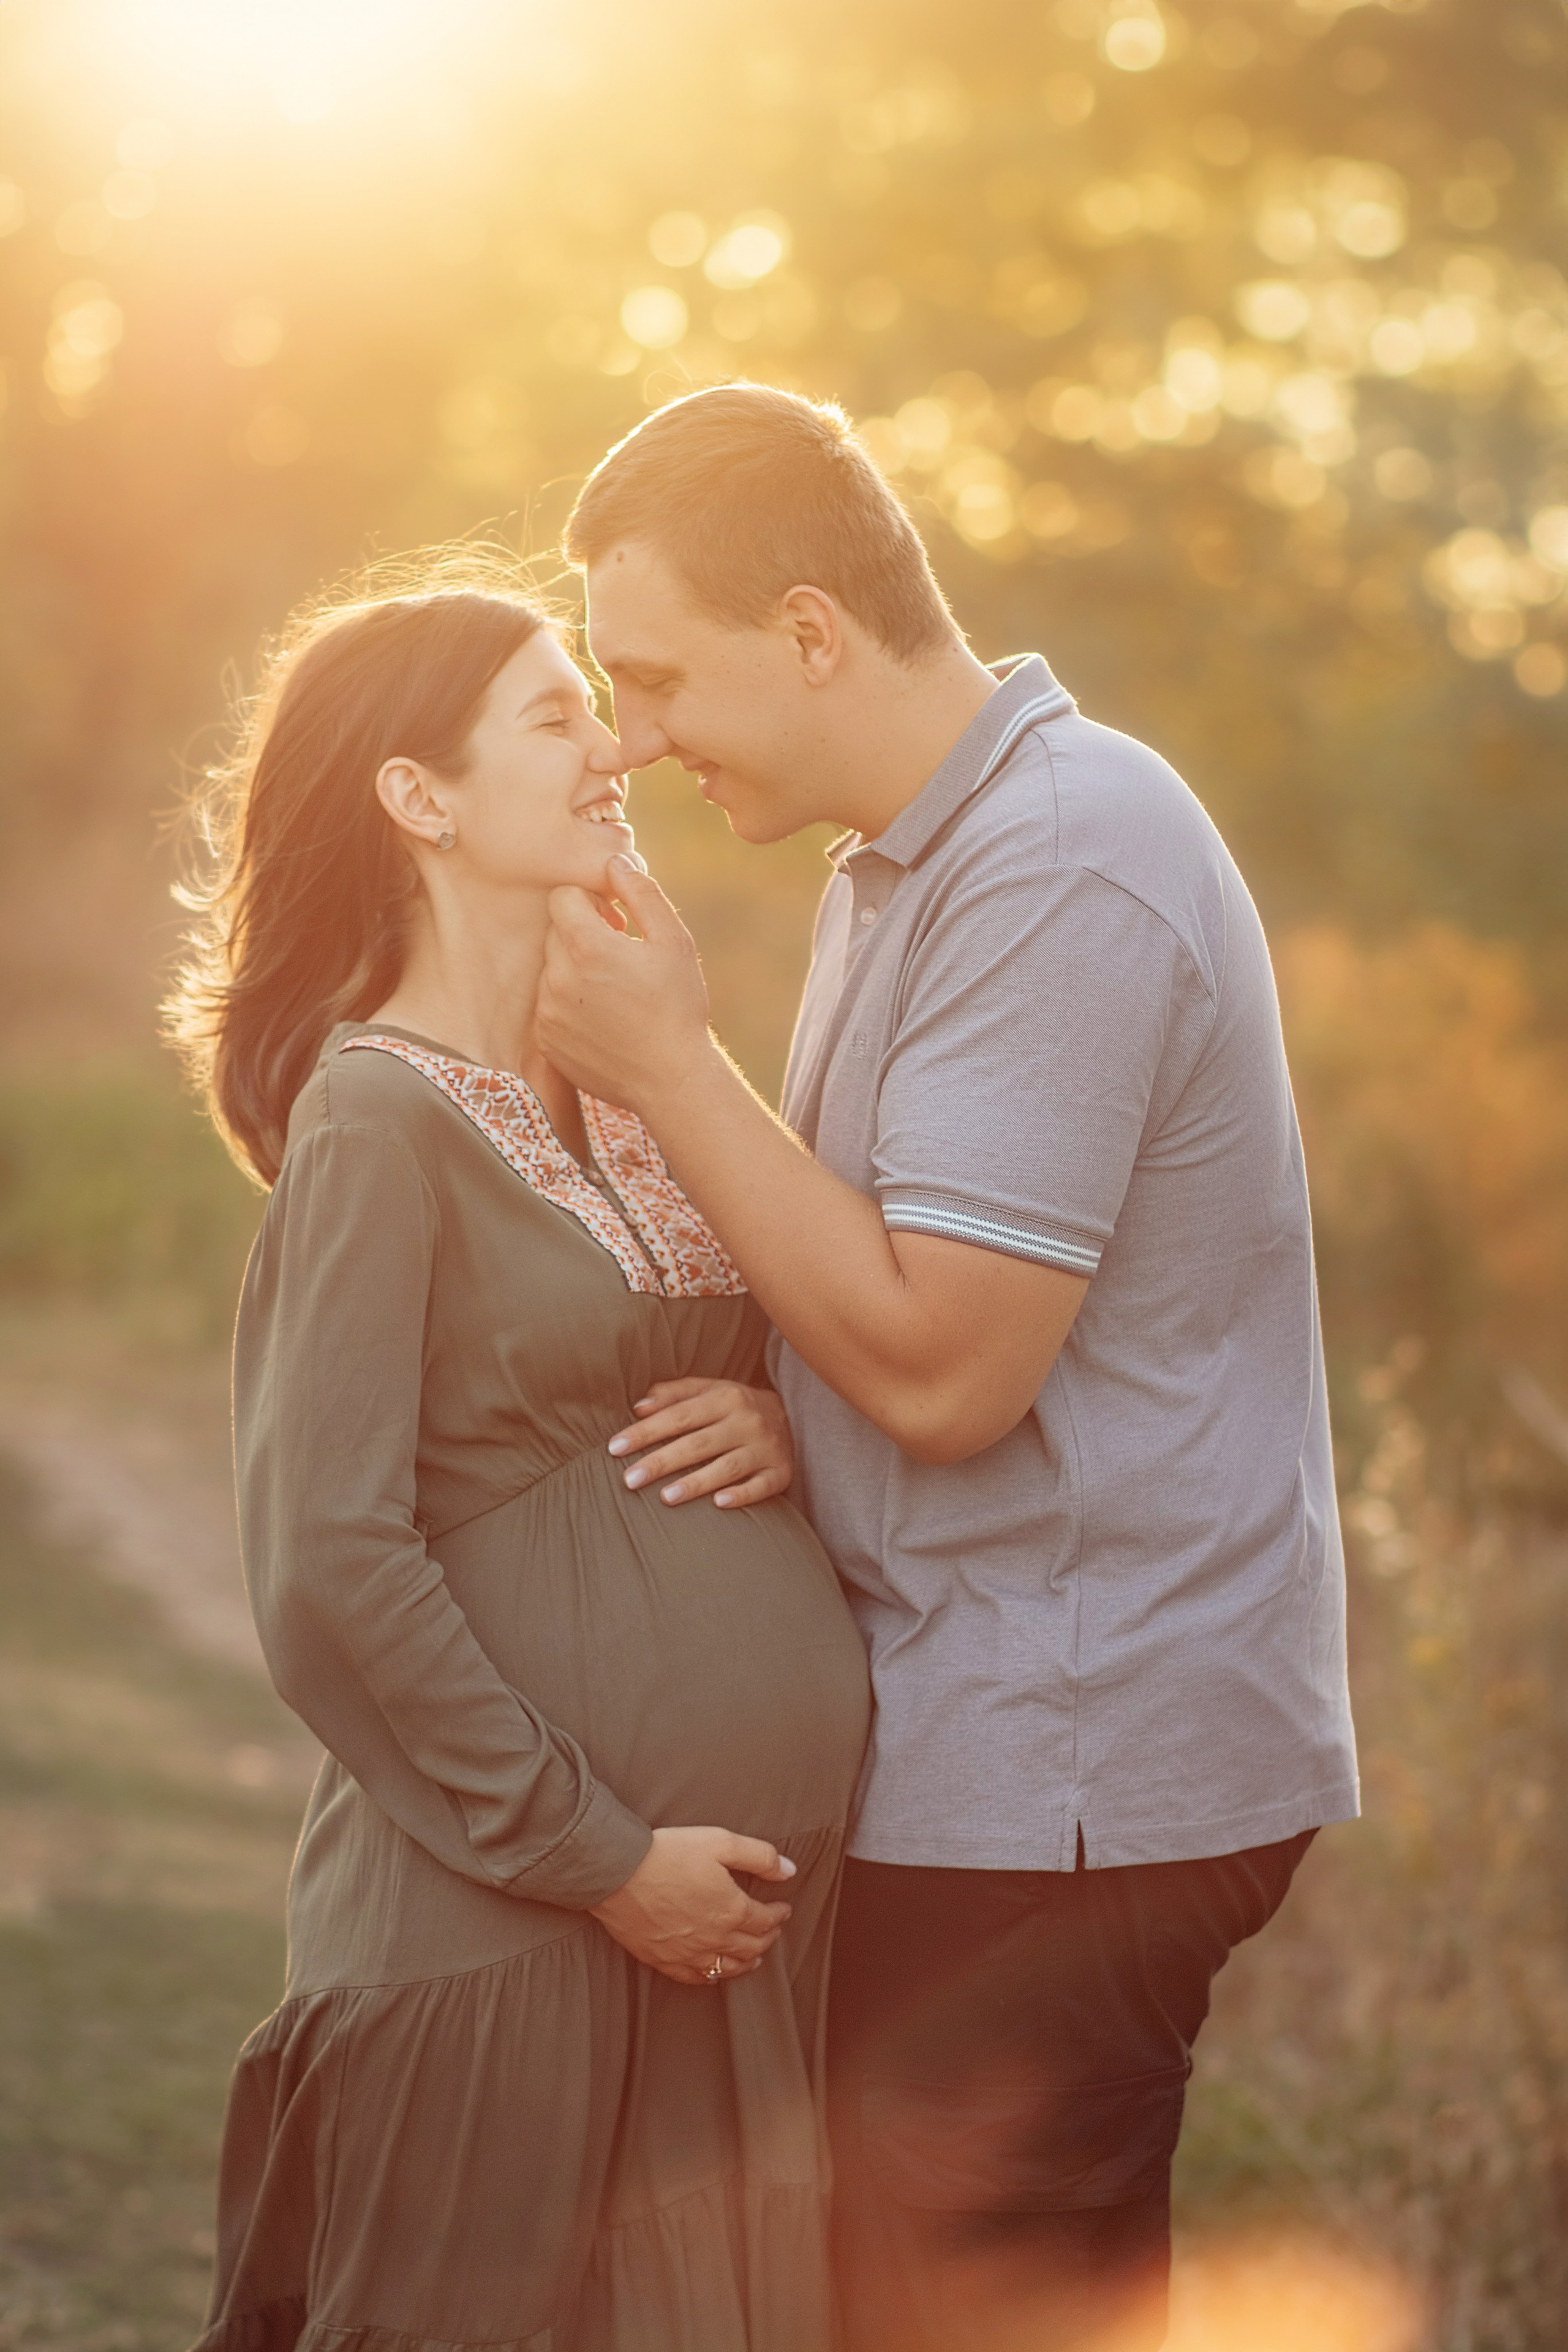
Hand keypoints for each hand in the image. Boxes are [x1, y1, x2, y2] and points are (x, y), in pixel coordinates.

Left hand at [540, 858, 711, 1113]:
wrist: (671, 1079)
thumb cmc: (678, 1007)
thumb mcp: (673, 942)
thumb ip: (642, 893)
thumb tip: (615, 861)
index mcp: (586, 945)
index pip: (562, 896)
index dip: (590, 902)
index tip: (615, 921)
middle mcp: (557, 977)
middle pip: (555, 931)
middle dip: (582, 934)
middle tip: (620, 956)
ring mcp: (547, 1012)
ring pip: (551, 969)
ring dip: (575, 970)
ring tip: (615, 993)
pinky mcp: (546, 1041)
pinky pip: (548, 1006)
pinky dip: (569, 1005)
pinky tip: (604, 1019)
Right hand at [590, 1825, 795, 1985]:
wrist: (618, 1872)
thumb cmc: (668, 1853)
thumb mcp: (720, 1842)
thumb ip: (760, 1856)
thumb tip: (789, 1870)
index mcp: (731, 1910)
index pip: (765, 1919)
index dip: (778, 1914)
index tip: (783, 1908)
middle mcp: (714, 1938)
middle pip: (751, 1946)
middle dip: (767, 1938)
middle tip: (773, 1930)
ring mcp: (688, 1954)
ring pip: (727, 1967)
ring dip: (746, 1962)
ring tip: (754, 1958)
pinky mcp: (663, 1960)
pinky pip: (694, 1978)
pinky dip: (711, 1977)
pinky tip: (714, 1973)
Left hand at [608, 1378, 793, 1508]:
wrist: (794, 1417)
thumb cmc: (736, 1406)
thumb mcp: (708, 1390)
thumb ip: (673, 1395)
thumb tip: (638, 1407)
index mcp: (725, 1397)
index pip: (678, 1416)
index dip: (646, 1432)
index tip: (614, 1448)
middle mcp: (747, 1421)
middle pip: (698, 1443)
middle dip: (661, 1461)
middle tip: (629, 1480)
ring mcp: (766, 1448)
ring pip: (728, 1466)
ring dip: (697, 1482)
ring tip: (666, 1498)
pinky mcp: (781, 1472)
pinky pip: (762, 1486)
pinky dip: (742, 1495)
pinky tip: (719, 1505)